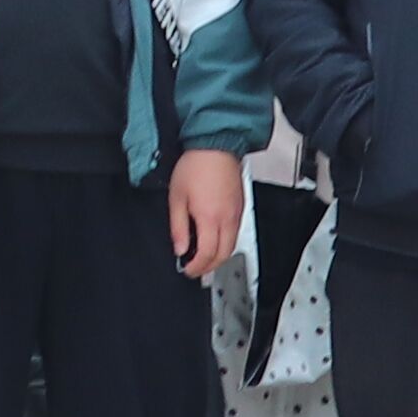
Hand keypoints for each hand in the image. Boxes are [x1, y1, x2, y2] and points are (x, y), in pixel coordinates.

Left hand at [168, 147, 244, 283]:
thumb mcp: (176, 198)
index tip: (188, 270)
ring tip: (203, 257)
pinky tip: (213, 239)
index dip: (197, 267)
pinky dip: (225, 242)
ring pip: (232, 245)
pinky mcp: (241, 207)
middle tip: (196, 269)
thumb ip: (178, 227)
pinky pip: (236, 232)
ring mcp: (237, 213)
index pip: (207, 254)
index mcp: (210, 218)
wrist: (215, 145)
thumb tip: (180, 249)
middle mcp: (228, 218)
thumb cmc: (196, 166)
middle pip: (224, 254)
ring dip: (219, 256)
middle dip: (210, 267)